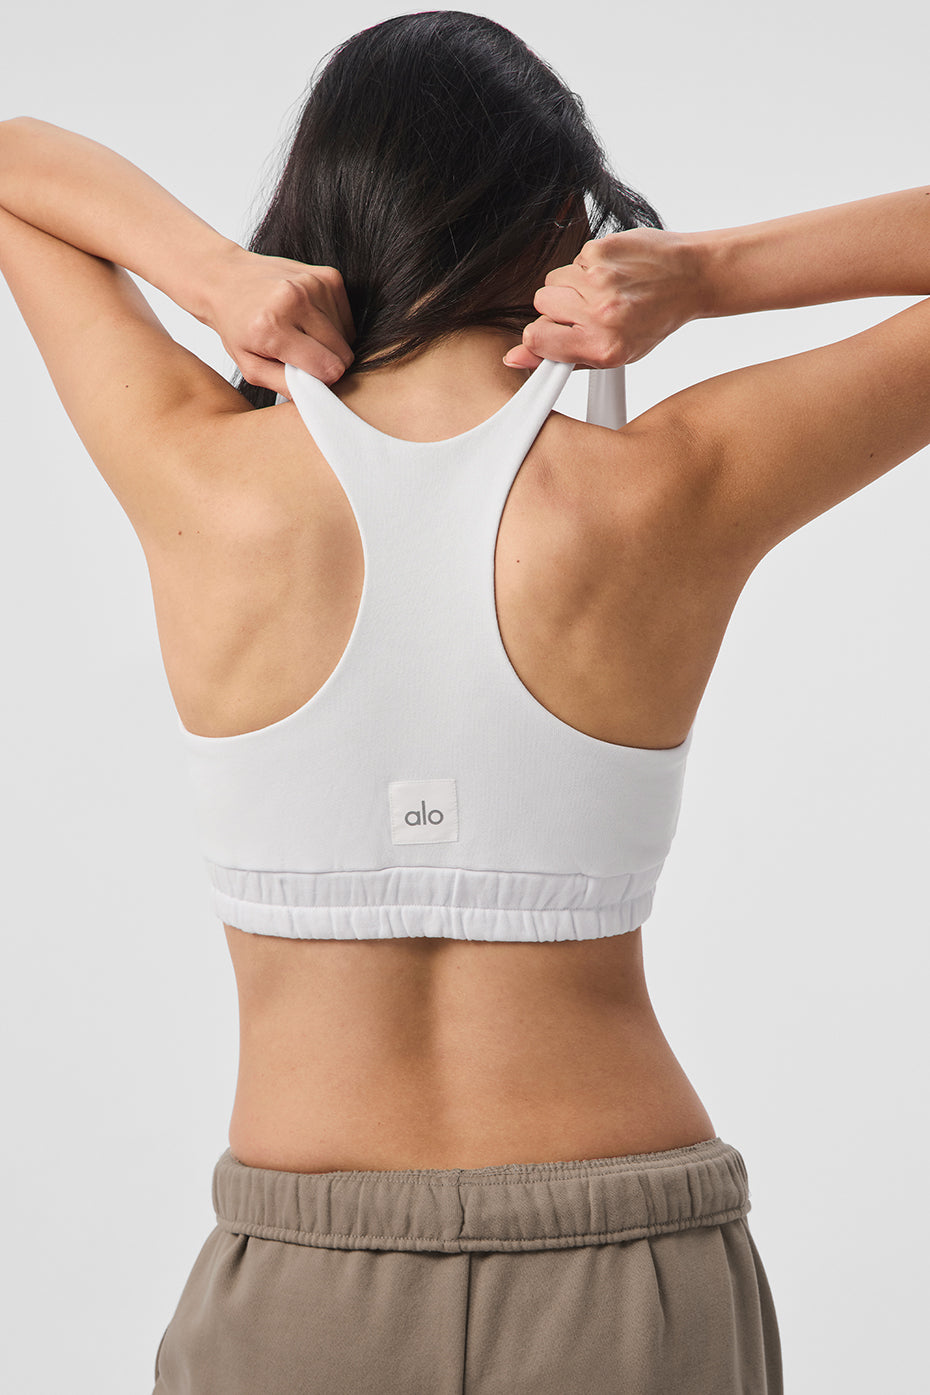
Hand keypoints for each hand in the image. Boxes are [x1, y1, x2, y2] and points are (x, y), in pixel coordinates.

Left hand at [204, 246, 355, 397]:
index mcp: (272, 327)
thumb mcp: (250, 367)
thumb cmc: (237, 326)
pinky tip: (309, 319)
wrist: (226, 279)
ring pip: (347, 336)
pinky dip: (333, 324)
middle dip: (327, 360)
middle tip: (302, 355)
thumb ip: (284, 386)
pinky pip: (347, 317)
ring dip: (329, 341)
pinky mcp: (328, 276)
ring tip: (301, 333)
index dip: (322, 379)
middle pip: (342, 352)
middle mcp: (295, 299)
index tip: (307, 374)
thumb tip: (318, 395)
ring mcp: (314, 283)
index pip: (329, 368)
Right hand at [503, 228, 704, 370]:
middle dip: (559, 307)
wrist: (690, 277)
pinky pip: (573, 260)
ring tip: (604, 290)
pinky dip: (588, 266)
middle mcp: (600, 312)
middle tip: (589, 309)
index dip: (541, 335)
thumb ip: (563, 358)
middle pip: (541, 303)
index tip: (553, 334)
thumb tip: (516, 359)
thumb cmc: (653, 319)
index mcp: (602, 345)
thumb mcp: (613, 353)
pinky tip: (612, 272)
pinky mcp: (601, 248)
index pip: (537, 337)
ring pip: (554, 280)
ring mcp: (599, 277)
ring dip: (573, 286)